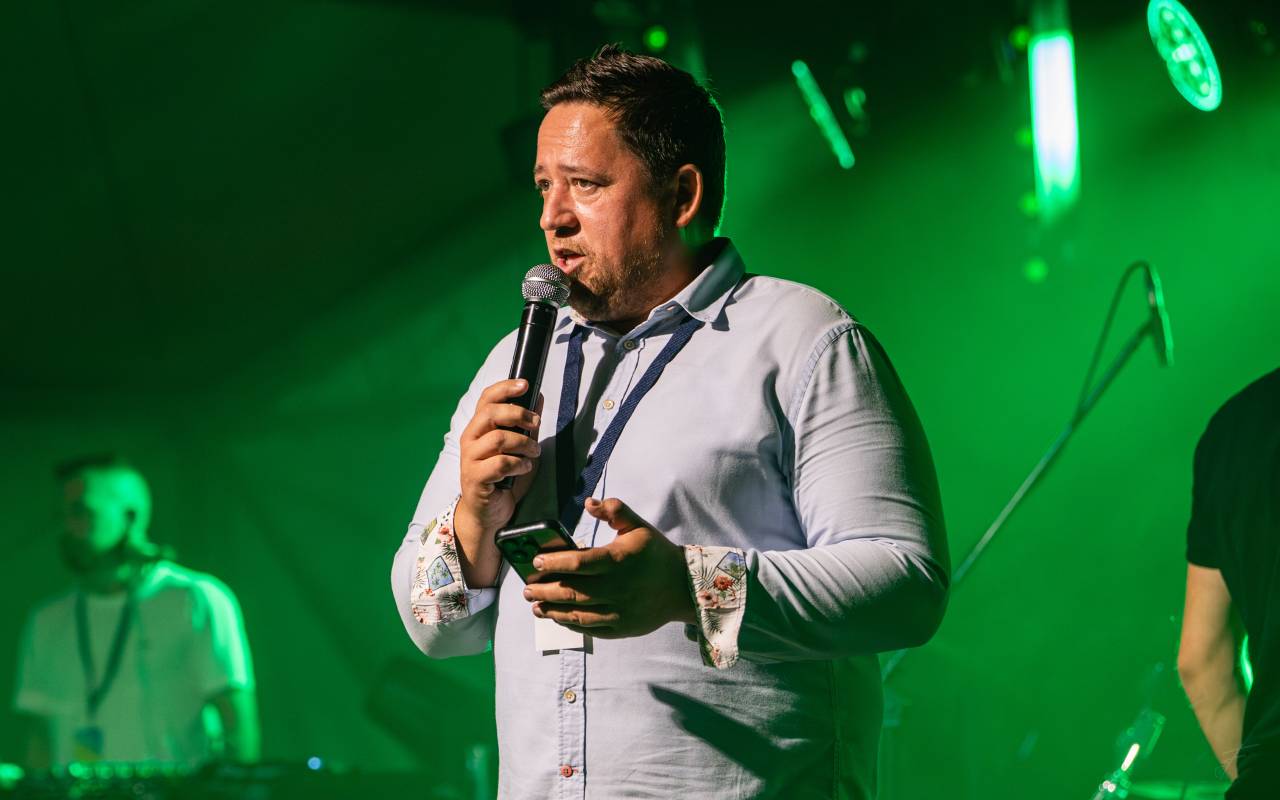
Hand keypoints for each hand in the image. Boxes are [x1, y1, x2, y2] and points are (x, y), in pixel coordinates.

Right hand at [454, 378, 543, 585]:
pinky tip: (525, 468)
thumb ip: (526, 425)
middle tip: (535, 422)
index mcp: (478, 428)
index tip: (525, 384)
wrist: (488, 513)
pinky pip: (500, 463)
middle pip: (490, 413)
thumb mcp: (519, 448)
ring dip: (523, 444)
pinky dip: (518, 464)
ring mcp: (469, 459)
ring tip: (534, 453)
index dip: (504, 388)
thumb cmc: (503, 478)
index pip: (486, 398)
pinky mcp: (474, 478)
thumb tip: (538, 396)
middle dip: (518, 414)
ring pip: (498, 438)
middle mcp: (470, 440)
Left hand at [523, 498, 695, 637]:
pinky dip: (569, 623)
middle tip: (526, 588)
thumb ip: (614, 510)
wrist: (682, 587)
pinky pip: (589, 628)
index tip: (535, 562)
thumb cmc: (655, 553)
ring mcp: (618, 612)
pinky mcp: (620, 629)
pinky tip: (558, 617)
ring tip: (535, 606)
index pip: (578, 562)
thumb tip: (588, 502)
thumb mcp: (638, 526)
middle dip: (544, 590)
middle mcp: (616, 588)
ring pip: (576, 613)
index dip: (553, 562)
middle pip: (571, 591)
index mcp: (618, 560)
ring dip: (551, 610)